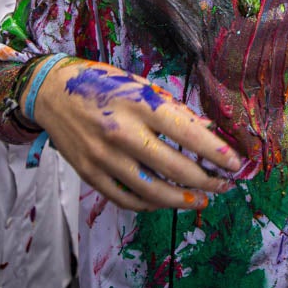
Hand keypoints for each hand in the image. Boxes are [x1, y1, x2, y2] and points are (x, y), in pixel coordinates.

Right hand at [33, 58, 241, 211]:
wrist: (51, 92)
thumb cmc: (101, 84)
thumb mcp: (139, 85)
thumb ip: (172, 109)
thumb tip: (207, 129)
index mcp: (139, 105)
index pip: (187, 133)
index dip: (216, 151)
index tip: (235, 162)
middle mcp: (122, 132)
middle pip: (175, 168)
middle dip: (207, 181)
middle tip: (224, 184)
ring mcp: (104, 157)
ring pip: (152, 191)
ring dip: (183, 200)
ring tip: (202, 200)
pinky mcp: (90, 173)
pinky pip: (126, 198)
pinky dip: (150, 204)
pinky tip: (165, 201)